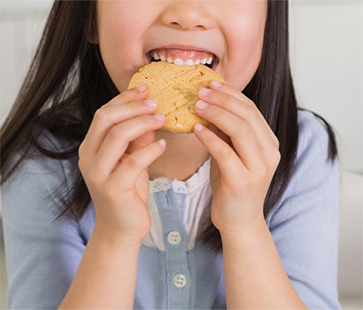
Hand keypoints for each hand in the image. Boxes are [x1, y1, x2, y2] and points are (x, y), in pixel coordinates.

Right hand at [78, 85, 165, 245]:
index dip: (125, 98)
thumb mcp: (132, 160)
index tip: (145, 88)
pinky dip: (150, 149)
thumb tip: (152, 114)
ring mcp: (98, 174)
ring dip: (142, 122)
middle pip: (106, 118)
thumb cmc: (127, 192)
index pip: (104, 113)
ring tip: (162, 118)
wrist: (121, 228)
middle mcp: (89, 158)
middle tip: (155, 101)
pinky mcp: (113, 189)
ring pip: (117, 135)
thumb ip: (138, 139)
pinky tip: (162, 144)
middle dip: (132, 106)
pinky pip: (133, 162)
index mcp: (91, 148)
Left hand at [194, 81, 279, 235]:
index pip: (252, 110)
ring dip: (215, 113)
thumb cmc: (233, 186)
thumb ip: (227, 134)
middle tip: (200, 91)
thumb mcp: (233, 155)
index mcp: (269, 144)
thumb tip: (209, 107)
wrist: (239, 221)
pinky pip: (224, 152)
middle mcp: (269, 153)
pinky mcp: (242, 181)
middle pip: (247, 115)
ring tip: (196, 105)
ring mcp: (258, 168)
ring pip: (239, 129)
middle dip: (222, 99)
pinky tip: (195, 129)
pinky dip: (209, 137)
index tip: (211, 84)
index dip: (231, 94)